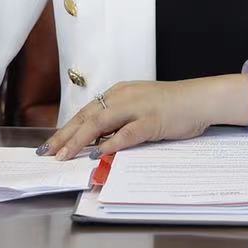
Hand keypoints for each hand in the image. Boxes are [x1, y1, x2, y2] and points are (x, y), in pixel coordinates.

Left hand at [42, 77, 240, 160]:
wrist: (199, 99)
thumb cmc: (171, 106)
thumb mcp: (139, 108)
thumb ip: (119, 122)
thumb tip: (98, 142)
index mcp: (119, 93)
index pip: (86, 112)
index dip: (67, 128)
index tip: (51, 144)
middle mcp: (124, 97)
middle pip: (87, 116)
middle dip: (65, 135)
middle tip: (48, 152)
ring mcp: (137, 107)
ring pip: (100, 122)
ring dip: (79, 140)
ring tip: (65, 155)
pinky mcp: (152, 120)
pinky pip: (127, 133)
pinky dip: (110, 143)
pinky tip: (98, 153)